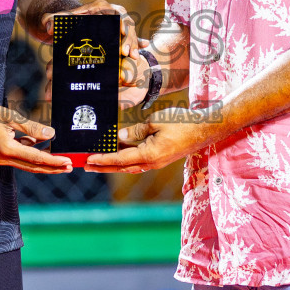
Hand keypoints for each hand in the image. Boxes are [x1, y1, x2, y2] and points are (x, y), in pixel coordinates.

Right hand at [0, 103, 72, 174]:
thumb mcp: (9, 116)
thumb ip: (30, 126)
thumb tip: (50, 134)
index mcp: (7, 149)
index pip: (36, 158)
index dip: (53, 161)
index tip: (67, 162)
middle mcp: (4, 158)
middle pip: (34, 167)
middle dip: (53, 168)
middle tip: (70, 167)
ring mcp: (2, 158)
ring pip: (28, 164)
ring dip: (44, 163)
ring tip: (61, 160)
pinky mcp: (1, 155)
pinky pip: (21, 158)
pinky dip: (33, 154)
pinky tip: (40, 145)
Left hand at [43, 0, 143, 86]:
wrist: (80, 22)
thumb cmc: (74, 20)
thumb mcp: (65, 19)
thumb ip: (53, 20)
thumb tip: (47, 26)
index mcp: (102, 7)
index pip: (113, 13)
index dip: (119, 22)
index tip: (122, 32)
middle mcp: (115, 12)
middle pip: (125, 23)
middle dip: (128, 38)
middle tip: (125, 52)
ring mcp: (121, 22)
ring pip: (131, 32)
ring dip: (133, 44)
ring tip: (133, 57)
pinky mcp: (124, 33)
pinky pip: (134, 38)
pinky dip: (138, 45)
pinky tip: (140, 54)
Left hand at [85, 107, 224, 173]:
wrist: (204, 130)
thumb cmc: (182, 123)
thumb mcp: (155, 122)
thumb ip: (136, 130)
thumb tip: (121, 136)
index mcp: (149, 155)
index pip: (119, 159)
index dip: (102, 159)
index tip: (87, 159)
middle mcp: (151, 163)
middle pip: (121, 167)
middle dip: (102, 166)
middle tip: (85, 165)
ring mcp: (156, 163)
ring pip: (128, 166)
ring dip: (111, 164)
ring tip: (95, 162)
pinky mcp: (159, 159)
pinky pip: (137, 162)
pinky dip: (124, 160)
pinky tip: (117, 154)